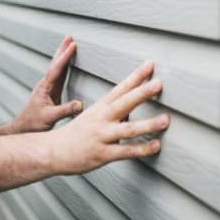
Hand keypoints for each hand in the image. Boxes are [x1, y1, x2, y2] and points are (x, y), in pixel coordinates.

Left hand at [13, 36, 81, 132]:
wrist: (22, 128)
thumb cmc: (33, 123)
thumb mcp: (50, 118)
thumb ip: (65, 110)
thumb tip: (81, 105)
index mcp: (45, 88)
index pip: (57, 69)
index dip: (65, 57)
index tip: (73, 45)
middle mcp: (45, 85)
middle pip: (55, 64)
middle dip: (62, 50)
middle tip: (69, 37)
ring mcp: (47, 88)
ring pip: (56, 68)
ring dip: (63, 56)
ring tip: (69, 45)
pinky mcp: (50, 92)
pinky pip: (59, 75)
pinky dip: (64, 67)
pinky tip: (66, 65)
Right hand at [48, 60, 169, 174]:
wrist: (53, 151)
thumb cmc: (78, 133)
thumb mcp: (94, 115)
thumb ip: (116, 110)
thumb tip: (135, 106)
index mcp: (101, 107)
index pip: (121, 88)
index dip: (136, 76)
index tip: (150, 65)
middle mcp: (102, 119)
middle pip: (124, 103)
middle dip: (142, 92)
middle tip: (159, 83)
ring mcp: (102, 136)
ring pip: (128, 129)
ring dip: (148, 124)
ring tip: (166, 120)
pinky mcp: (102, 154)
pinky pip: (125, 152)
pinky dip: (142, 149)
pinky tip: (156, 146)